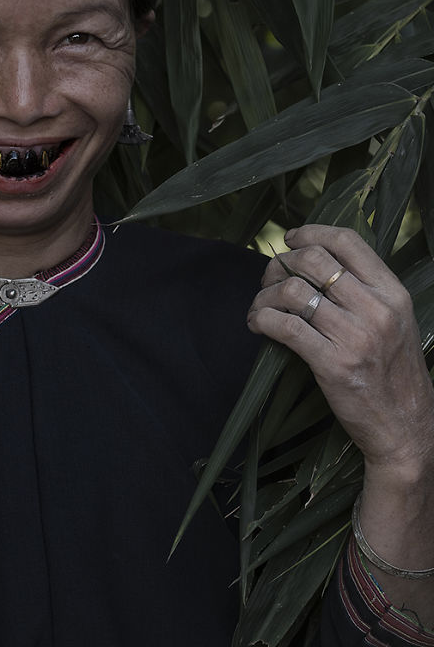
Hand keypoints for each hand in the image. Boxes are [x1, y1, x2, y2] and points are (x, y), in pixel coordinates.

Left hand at [246, 224, 433, 478]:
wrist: (406, 429)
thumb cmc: (393, 374)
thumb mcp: (394, 322)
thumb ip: (363, 292)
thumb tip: (312, 262)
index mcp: (393, 293)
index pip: (347, 241)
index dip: (311, 233)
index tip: (289, 240)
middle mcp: (377, 309)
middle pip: (313, 260)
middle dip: (280, 265)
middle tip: (268, 280)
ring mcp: (356, 336)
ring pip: (292, 291)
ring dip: (264, 295)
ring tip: (259, 308)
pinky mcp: (333, 364)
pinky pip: (284, 326)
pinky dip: (261, 319)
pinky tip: (257, 325)